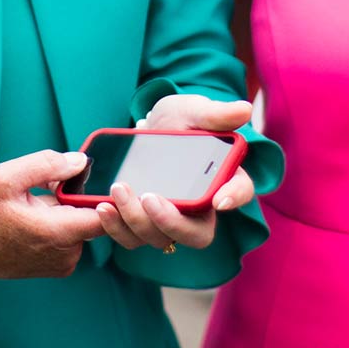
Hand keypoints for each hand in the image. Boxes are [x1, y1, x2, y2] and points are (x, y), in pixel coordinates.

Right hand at [0, 149, 101, 281]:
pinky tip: (29, 222)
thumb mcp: (7, 177)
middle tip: (41, 191)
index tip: (85, 182)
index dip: (104, 196)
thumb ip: (48, 165)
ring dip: (61, 213)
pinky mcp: (53, 268)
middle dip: (71, 200)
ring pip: (77, 227)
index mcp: (57, 233)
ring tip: (29, 208)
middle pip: (89, 217)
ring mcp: (59, 265)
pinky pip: (67, 239)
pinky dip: (54, 227)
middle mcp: (64, 255)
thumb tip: (80, 162)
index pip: (106, 217)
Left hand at [95, 96, 256, 253]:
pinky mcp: (144, 223)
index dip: (234, 197)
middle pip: (198, 233)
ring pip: (162, 238)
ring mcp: (172, 220)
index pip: (240, 190)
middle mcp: (202, 208)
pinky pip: (133, 238)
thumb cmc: (178, 121)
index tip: (220, 200)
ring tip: (117, 191)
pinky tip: (103, 206)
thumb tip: (245, 109)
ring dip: (137, 221)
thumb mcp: (193, 111)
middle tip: (150, 197)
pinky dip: (116, 227)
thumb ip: (215, 114)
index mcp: (223, 177)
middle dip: (172, 222)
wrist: (147, 129)